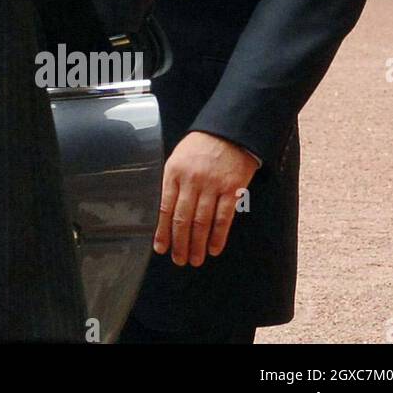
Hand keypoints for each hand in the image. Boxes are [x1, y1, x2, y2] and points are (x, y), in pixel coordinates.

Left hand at [154, 131, 260, 266]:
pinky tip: (214, 248)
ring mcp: (212, 186)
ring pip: (202, 221)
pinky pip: (224, 218)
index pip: (165, 208)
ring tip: (195, 259)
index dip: (163, 231)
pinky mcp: (232, 190)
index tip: (161, 248)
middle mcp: (191, 181)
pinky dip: (218, 236)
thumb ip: (172, 182)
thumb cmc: (200, 147)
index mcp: (173, 172)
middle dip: (180, 243)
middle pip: (183, 218)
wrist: (229, 132)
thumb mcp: (178, 158)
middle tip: (179, 260)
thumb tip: (165, 213)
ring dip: (198, 244)